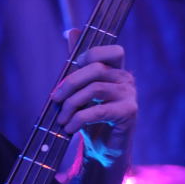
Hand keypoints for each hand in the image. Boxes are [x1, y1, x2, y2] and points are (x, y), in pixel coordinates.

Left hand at [51, 43, 136, 166]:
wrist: (103, 152)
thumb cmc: (91, 120)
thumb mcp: (81, 91)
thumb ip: (78, 65)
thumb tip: (73, 31)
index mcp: (116, 71)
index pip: (110, 50)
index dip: (89, 54)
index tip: (70, 72)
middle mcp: (126, 79)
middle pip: (96, 68)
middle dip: (69, 83)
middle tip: (54, 100)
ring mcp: (129, 95)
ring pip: (95, 89)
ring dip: (71, 104)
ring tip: (61, 119)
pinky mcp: (128, 113)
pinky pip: (98, 111)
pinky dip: (78, 119)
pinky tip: (69, 129)